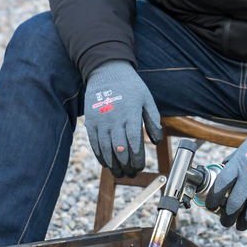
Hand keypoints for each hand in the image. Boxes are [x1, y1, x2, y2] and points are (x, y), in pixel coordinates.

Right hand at [84, 60, 162, 178]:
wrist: (106, 72)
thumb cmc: (130, 86)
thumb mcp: (147, 99)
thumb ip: (153, 120)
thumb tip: (156, 141)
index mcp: (130, 114)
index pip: (134, 143)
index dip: (137, 159)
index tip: (140, 167)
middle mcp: (115, 119)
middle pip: (120, 150)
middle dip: (127, 165)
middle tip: (132, 174)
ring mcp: (101, 122)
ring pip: (106, 150)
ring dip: (113, 165)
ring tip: (120, 173)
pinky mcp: (91, 122)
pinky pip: (94, 144)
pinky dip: (100, 156)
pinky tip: (107, 164)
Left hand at [203, 118, 246, 229]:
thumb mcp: (242, 149)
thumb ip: (232, 161)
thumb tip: (221, 169)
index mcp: (237, 165)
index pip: (220, 186)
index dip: (213, 199)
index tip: (210, 207)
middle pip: (234, 204)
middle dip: (227, 217)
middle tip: (225, 222)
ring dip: (245, 221)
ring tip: (241, 226)